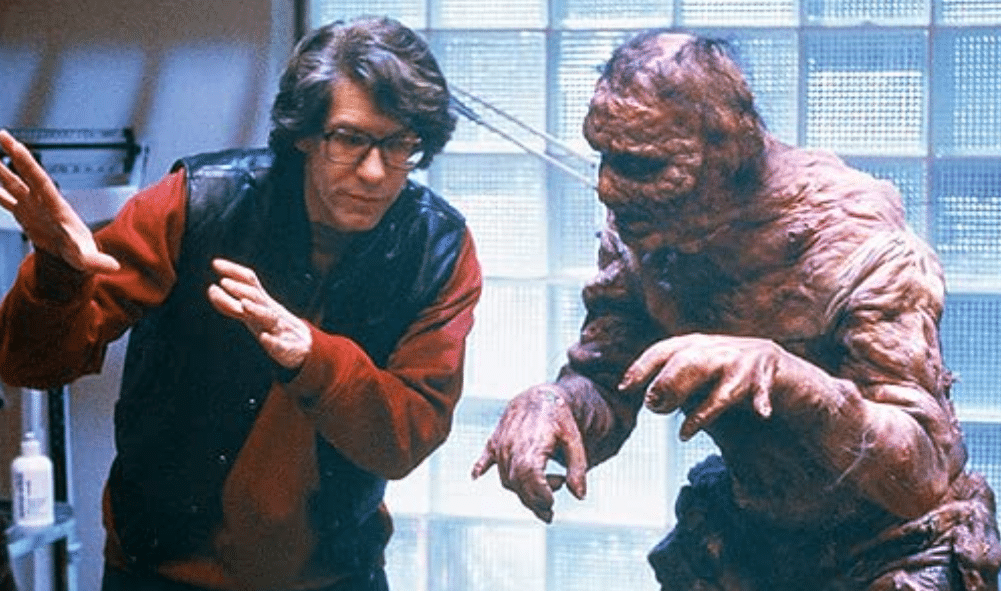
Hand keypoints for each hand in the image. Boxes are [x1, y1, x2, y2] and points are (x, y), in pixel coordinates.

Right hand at [0, 129, 119, 273]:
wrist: (73, 256)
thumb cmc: (82, 253)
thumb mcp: (88, 259)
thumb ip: (97, 261)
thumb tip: (113, 266)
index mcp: (55, 206)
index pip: (40, 181)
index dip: (28, 165)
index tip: (16, 147)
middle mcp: (42, 202)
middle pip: (25, 174)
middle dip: (14, 154)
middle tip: (1, 134)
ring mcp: (32, 206)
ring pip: (12, 183)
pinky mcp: (24, 214)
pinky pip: (5, 199)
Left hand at [207, 258, 311, 369]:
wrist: (304, 346)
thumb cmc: (271, 327)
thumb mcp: (249, 314)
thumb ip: (228, 303)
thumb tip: (211, 288)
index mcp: (262, 302)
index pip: (249, 281)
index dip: (233, 271)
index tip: (215, 263)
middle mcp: (270, 311)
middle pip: (256, 297)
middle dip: (240, 290)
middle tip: (224, 282)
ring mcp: (279, 329)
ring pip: (268, 317)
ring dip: (257, 310)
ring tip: (244, 305)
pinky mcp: (285, 348)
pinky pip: (279, 344)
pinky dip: (272, 340)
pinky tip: (264, 337)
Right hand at [471, 385, 587, 522]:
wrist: (540, 395)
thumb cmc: (560, 417)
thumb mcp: (574, 440)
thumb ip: (578, 468)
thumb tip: (580, 496)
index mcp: (532, 446)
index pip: (530, 479)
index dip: (540, 495)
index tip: (551, 503)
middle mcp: (512, 447)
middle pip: (517, 484)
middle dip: (534, 501)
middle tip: (551, 506)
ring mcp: (501, 445)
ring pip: (506, 479)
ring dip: (523, 490)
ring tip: (546, 482)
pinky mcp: (494, 442)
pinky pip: (484, 459)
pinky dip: (479, 468)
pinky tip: (475, 477)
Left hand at [619, 334, 777, 439]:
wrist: (771, 361)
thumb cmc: (723, 369)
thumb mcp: (694, 366)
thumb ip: (673, 378)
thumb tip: (648, 401)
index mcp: (695, 344)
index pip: (663, 350)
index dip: (642, 368)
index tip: (625, 388)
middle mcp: (715, 350)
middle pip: (687, 363)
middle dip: (668, 386)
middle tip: (654, 409)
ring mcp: (739, 364)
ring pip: (719, 385)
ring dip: (701, 411)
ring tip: (684, 431)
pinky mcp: (762, 378)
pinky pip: (760, 392)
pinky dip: (761, 402)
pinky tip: (762, 414)